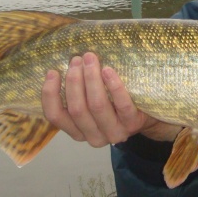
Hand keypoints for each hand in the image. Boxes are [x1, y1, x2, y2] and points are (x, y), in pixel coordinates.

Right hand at [41, 52, 181, 146]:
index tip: (52, 72)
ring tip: (90, 59)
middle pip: (77, 109)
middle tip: (76, 59)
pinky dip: (113, 86)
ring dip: (91, 79)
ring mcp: (113, 132)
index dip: (50, 94)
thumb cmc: (113, 105)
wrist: (147, 117)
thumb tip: (63, 64)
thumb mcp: (90, 104)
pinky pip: (122, 105)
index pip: (55, 116)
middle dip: (74, 81)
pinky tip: (108, 70)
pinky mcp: (132, 124)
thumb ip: (77, 93)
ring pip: (97, 106)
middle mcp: (93, 137)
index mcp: (77, 131)